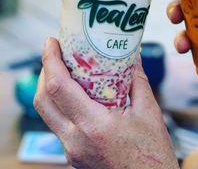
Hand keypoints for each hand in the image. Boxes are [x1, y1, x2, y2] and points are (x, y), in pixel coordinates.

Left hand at [34, 38, 178, 168]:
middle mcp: (75, 141)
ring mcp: (72, 151)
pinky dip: (60, 104)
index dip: (50, 61)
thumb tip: (133, 55)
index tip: (51, 41)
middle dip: (45, 71)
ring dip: (50, 88)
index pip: (59, 88)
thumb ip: (137, 80)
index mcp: (93, 127)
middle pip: (43, 101)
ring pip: (48, 114)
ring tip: (64, 68)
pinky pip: (58, 125)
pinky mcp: (74, 156)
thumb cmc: (152, 156)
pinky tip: (75, 94)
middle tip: (56, 51)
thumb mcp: (149, 113)